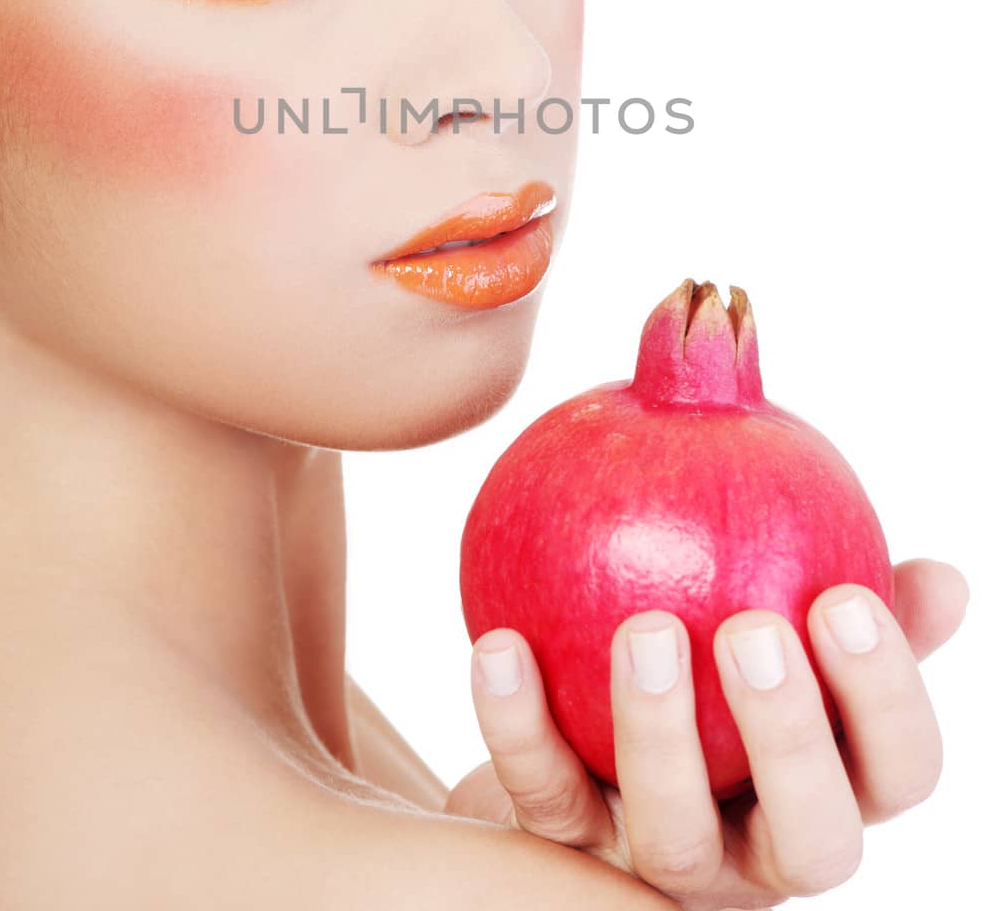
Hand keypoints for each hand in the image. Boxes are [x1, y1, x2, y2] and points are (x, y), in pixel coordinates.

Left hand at [446, 558, 967, 909]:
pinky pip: (542, 794)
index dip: (888, 695)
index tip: (847, 596)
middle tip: (753, 631)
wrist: (576, 742)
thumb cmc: (711, 663)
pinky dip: (519, 723)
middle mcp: (762, 848)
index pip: (901, 769)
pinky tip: (498, 643)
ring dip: (659, 733)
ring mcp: (664, 864)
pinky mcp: (565, 858)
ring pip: (676, 835)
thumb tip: (940, 574)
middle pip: (813, 840)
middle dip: (790, 738)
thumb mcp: (786, 628)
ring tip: (644, 630)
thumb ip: (850, 590)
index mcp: (833, 785)